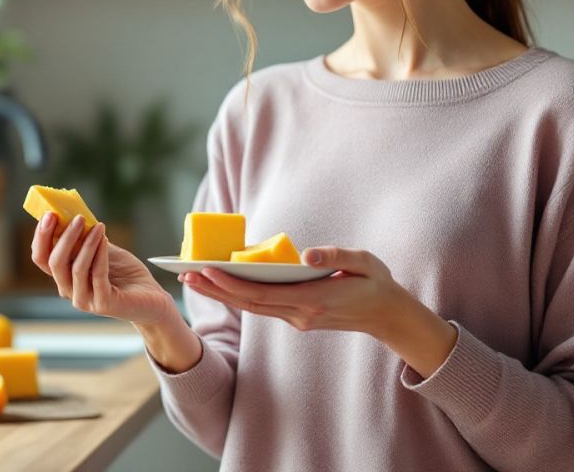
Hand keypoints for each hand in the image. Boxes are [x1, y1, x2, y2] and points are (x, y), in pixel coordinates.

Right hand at [31, 212, 175, 326]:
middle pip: (54, 263)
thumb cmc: (125, 274)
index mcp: (64, 276)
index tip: (50, 214)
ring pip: (76, 269)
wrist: (150, 298)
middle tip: (77, 218)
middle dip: (63, 237)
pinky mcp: (103, 304)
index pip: (41, 258)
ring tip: (98, 226)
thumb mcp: (101, 249)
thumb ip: (85, 238)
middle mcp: (69, 290)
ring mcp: (85, 300)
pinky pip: (98, 275)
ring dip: (86, 243)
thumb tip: (73, 213)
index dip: (41, 236)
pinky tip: (105, 240)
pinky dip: (100, 255)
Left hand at [181, 246, 414, 336]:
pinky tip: (222, 281)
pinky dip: (239, 294)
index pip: (263, 294)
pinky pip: (262, 305)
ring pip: (252, 307)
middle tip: (184, 275)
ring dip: (221, 294)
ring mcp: (297, 319)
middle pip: (248, 303)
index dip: (233, 284)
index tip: (208, 270)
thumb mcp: (364, 263)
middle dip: (215, 289)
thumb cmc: (375, 283)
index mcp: (314, 301)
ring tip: (193, 278)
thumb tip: (309, 254)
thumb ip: (337, 257)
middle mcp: (300, 315)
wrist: (388, 315)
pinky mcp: (297, 316)